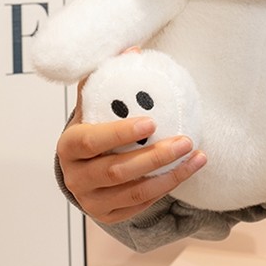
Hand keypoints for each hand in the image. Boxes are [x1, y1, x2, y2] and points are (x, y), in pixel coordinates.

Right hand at [57, 79, 206, 223]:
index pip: (90, 141)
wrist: (83, 166)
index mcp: (69, 147)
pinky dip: (167, 187)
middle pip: (117, 171)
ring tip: (196, 155)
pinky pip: (142, 205)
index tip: (152, 121)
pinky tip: (189, 168)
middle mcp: (76, 178)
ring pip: (134, 192)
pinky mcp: (109, 215)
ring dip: (170, 174)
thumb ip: (109, 78)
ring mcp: (91, 201)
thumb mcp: (94, 103)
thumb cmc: (94, 127)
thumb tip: (133, 49)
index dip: (120, 133)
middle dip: (155, 156)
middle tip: (186, 140)